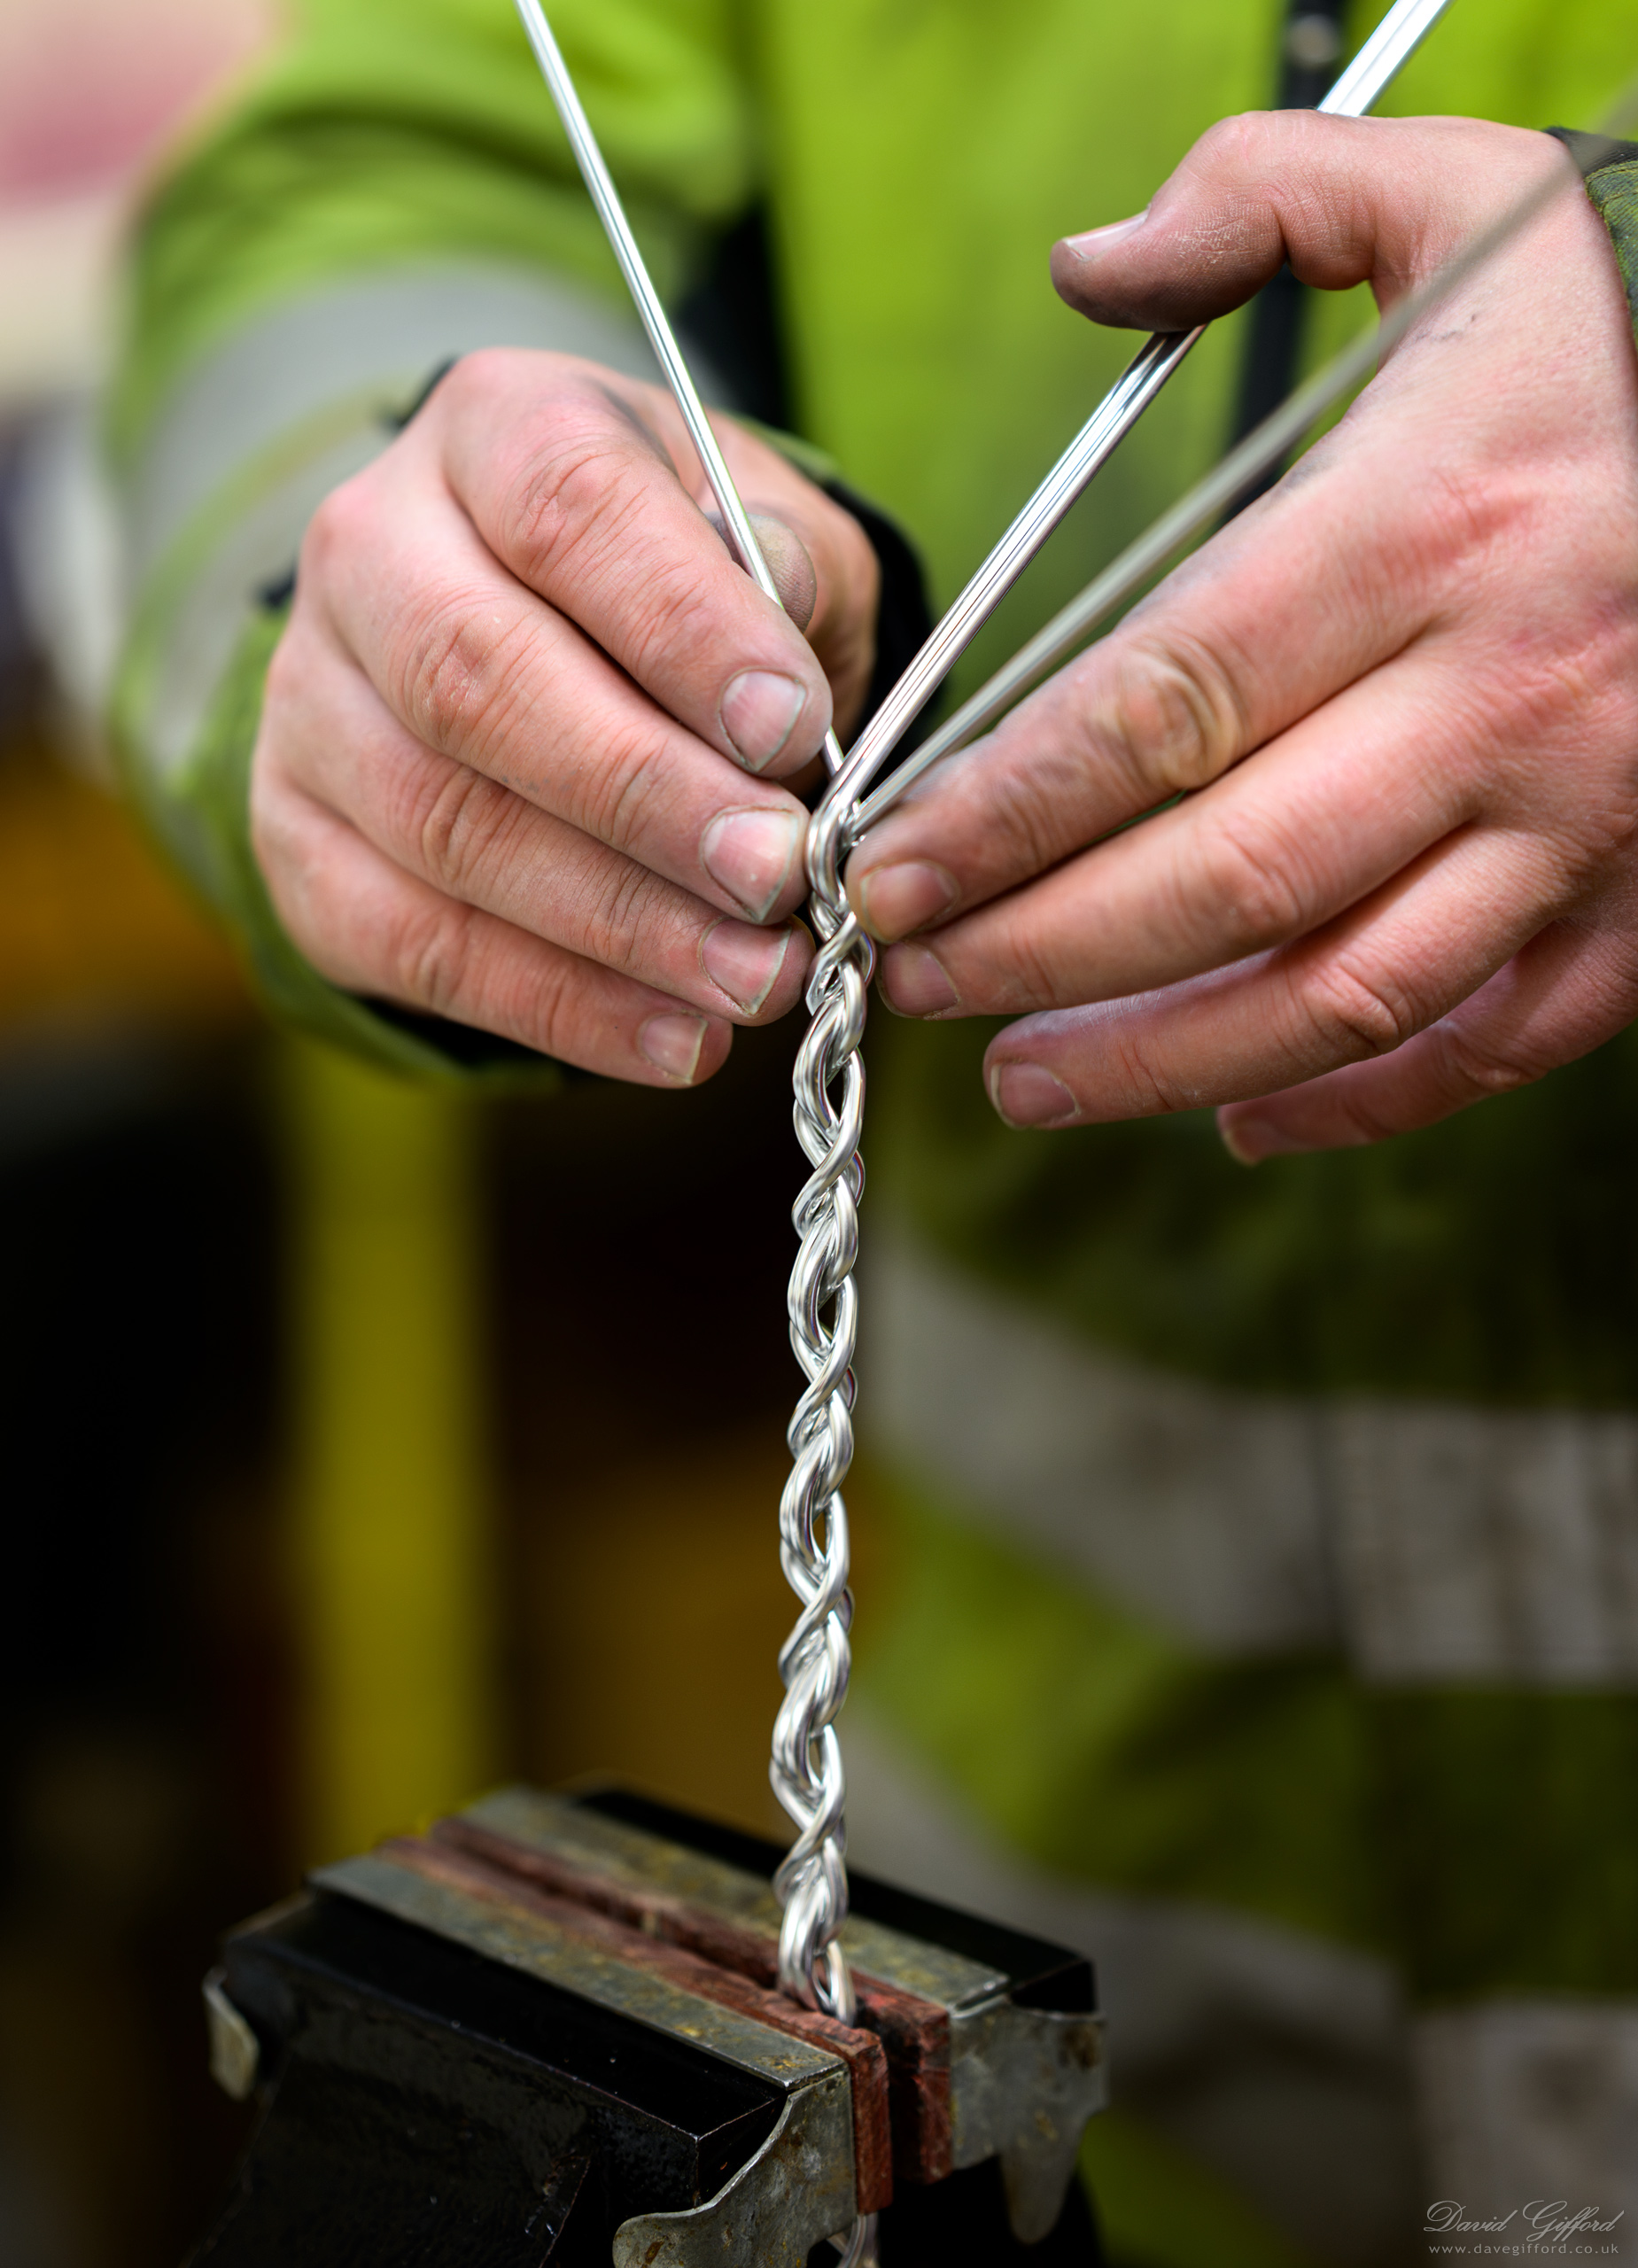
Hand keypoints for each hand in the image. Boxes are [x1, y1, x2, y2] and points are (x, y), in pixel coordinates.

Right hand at [252, 349, 879, 1080]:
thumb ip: (789, 574)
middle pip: (476, 677)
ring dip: (617, 924)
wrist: (555, 644)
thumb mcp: (765, 537)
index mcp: (493, 430)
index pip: (566, 507)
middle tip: (777, 876)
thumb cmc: (685, 588)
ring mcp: (310, 702)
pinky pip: (415, 945)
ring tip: (756, 979)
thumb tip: (784, 640)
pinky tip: (676, 1038)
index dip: (680, 624)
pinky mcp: (301, 842)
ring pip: (442, 825)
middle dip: (643, 797)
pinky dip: (558, 1005)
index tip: (790, 727)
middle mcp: (368, 549)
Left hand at [844, 115, 1637, 1157]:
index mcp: (1435, 527)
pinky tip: (1233, 1116)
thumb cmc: (1615, 358)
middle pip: (1226, 873)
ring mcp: (1584, 819)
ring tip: (1020, 1076)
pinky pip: (1483, 1046)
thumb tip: (1085, 267)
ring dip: (1157, 1059)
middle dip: (1035, 948)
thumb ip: (1267, 196)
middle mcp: (1512, 692)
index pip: (1164, 702)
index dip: (1002, 810)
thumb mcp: (1467, 207)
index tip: (885, 865)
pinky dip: (1352, 1104)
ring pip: (1339, 994)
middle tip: (908, 975)